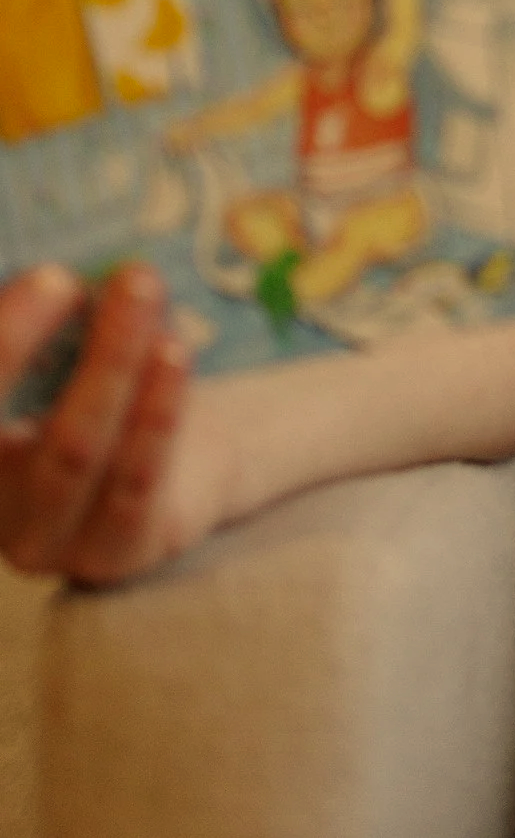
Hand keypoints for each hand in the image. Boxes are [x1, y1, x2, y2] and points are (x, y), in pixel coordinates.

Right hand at [0, 266, 206, 584]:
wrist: (174, 469)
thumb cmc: (97, 394)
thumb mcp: (64, 356)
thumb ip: (52, 323)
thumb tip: (71, 280)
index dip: (5, 342)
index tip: (55, 278)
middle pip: (2, 424)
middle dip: (69, 341)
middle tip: (131, 279)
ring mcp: (42, 544)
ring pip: (73, 450)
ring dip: (114, 364)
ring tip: (151, 302)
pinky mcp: (108, 559)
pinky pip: (132, 484)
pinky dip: (154, 412)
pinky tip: (173, 354)